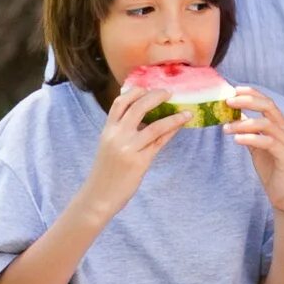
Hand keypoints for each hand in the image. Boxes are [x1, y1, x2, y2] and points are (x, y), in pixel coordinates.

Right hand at [81, 79, 190, 213]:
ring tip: (184, 110)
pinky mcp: (139, 162)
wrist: (99, 196)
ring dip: (173, 116)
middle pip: (138, 107)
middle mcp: (117, 136)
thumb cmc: (105, 172)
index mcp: (107, 130)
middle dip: (155, 96)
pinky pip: (159, 142)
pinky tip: (181, 125)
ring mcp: (129, 148)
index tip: (148, 87)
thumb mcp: (108, 147)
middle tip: (168, 92)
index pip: (119, 103)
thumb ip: (120, 132)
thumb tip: (143, 119)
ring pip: (154, 126)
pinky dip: (171, 131)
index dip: (135, 91)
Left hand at [226, 87, 283, 213]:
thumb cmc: (271, 170)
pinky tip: (236, 139)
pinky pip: (268, 142)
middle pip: (269, 107)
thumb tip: (235, 116)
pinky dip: (251, 138)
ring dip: (243, 123)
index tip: (234, 90)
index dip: (252, 93)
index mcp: (281, 126)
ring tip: (225, 128)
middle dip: (247, 101)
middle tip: (228, 102)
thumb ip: (249, 131)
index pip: (267, 102)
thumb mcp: (257, 147)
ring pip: (266, 124)